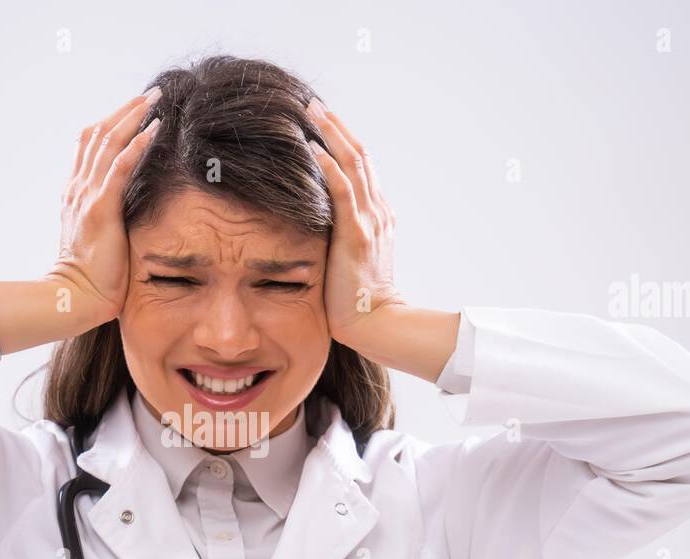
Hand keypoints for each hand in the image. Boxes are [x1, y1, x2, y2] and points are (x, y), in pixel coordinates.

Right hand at [47, 88, 163, 329]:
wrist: (76, 298)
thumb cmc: (92, 279)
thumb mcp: (98, 239)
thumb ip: (107, 219)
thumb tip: (126, 212)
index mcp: (76, 195)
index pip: (89, 147)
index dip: (111, 124)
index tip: (134, 110)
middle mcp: (78, 189)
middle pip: (98, 135)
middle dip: (124, 111)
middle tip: (150, 95)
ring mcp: (87, 197)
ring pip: (108, 143)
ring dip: (132, 118)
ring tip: (155, 100)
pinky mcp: (101, 209)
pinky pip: (119, 168)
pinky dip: (136, 145)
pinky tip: (154, 130)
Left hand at [306, 98, 406, 344]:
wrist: (374, 323)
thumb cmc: (354, 300)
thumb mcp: (347, 259)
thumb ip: (337, 236)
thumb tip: (312, 224)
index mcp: (377, 217)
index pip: (361, 169)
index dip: (342, 142)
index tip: (320, 124)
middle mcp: (378, 212)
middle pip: (360, 157)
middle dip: (336, 128)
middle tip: (313, 105)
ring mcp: (370, 221)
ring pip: (354, 165)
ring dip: (332, 135)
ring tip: (312, 112)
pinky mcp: (357, 235)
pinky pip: (344, 192)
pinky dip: (330, 167)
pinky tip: (315, 149)